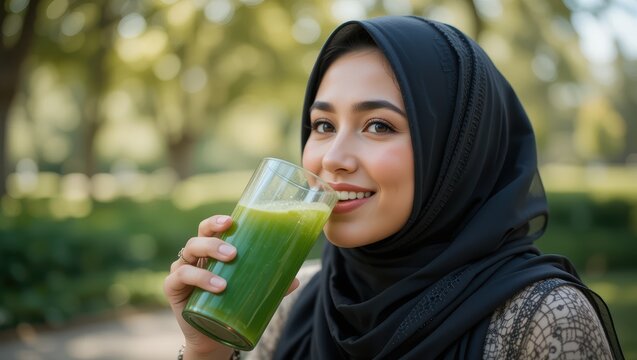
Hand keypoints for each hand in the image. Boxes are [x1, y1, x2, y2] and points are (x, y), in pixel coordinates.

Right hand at [163, 215, 299, 358]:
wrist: (213, 334)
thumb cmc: (232, 303)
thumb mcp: (251, 292)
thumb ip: (272, 285)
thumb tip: (296, 280)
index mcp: (211, 250)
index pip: (210, 227)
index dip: (218, 221)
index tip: (232, 220)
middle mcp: (194, 256)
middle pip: (199, 236)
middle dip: (215, 240)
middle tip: (234, 253)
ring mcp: (181, 269)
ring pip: (189, 251)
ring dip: (207, 261)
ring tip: (225, 281)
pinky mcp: (173, 287)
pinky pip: (180, 277)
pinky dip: (197, 279)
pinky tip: (214, 287)